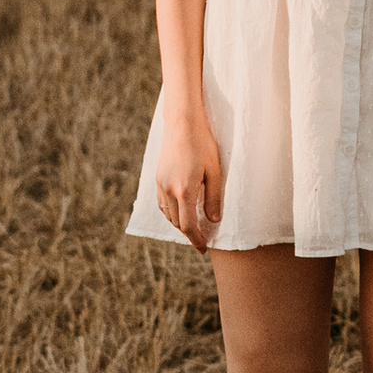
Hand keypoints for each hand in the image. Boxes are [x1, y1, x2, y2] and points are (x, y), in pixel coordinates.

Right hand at [153, 108, 224, 248]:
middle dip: (189, 233)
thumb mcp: (215, 172)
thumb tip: (214, 221)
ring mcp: (160, 184)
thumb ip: (214, 198)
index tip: (203, 248)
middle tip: (202, 238)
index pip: (188, 225)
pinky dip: (171, 212)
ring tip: (193, 225)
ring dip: (179, 223)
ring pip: (167, 214)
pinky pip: (162, 203)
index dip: (196, 240)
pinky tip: (180, 209)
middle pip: (177, 222)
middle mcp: (169, 190)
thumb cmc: (203, 144)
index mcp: (184, 191)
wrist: (182, 123)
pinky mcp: (157, 178)